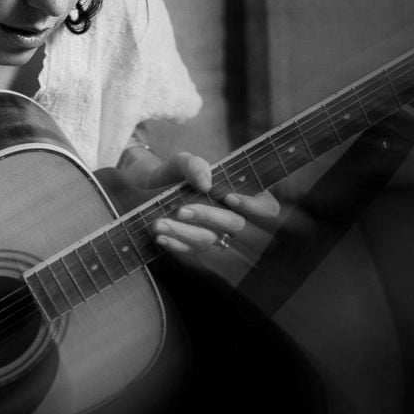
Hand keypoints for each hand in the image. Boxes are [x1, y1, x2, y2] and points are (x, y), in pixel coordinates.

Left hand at [140, 152, 279, 259]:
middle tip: (181, 210)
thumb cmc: (171, 173)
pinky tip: (160, 236)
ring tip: (159, 223)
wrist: (145, 189)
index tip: (229, 198)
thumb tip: (206, 184)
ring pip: (210, 241)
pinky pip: (191, 252)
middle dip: (209, 217)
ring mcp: (215, 233)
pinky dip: (175, 245)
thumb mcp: (181, 162)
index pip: (267, 208)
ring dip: (184, 233)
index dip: (255, 207)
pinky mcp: (196, 246)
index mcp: (241, 193)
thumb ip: (194, 165)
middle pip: (236, 226)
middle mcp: (232, 216)